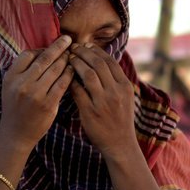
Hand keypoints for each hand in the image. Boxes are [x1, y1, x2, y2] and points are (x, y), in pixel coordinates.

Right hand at [0, 35, 73, 149]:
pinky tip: (73, 69)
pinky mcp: (48, 104)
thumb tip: (42, 52)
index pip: (28, 54)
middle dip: (58, 47)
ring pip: (55, 70)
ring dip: (66, 59)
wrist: (16, 134)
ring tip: (72, 53)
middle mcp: (22, 84)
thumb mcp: (10, 86)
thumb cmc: (15, 107)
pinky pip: (62, 84)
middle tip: (68, 39)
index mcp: (11, 77)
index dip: (41, 49)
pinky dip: (69, 74)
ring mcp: (35, 94)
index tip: (50, 47)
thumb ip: (22, 71)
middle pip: (44, 59)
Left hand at [69, 43, 137, 157]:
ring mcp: (103, 102)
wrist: (120, 144)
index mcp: (125, 86)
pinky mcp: (90, 111)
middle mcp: (116, 92)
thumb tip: (99, 61)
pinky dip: (71, 81)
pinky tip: (65, 76)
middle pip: (98, 64)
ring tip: (68, 59)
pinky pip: (77, 90)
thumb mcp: (124, 97)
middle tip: (73, 48)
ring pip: (88, 74)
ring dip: (76, 63)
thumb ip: (115, 81)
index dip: (96, 50)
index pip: (109, 61)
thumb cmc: (120, 119)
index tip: (85, 45)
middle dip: (83, 53)